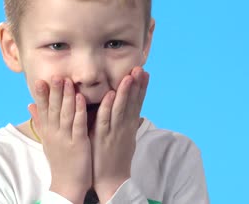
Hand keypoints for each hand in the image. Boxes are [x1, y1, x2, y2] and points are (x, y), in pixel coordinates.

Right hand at [29, 76, 91, 203]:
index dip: (41, 95)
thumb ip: (40, 121)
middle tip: (55, 75)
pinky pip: (78, 124)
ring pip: (65, 114)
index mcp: (47, 131)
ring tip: (67, 81)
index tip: (40, 80)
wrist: (67, 185)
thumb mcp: (47, 140)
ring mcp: (65, 138)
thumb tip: (29, 105)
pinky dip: (79, 111)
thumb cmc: (59, 161)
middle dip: (54, 91)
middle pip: (53, 109)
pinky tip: (80, 99)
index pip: (42, 109)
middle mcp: (54, 133)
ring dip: (66, 96)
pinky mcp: (78, 143)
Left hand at [89, 67, 148, 201]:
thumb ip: (132, 126)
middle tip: (141, 68)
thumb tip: (139, 117)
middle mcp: (125, 126)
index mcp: (129, 125)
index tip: (145, 72)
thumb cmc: (118, 159)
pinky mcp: (103, 137)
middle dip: (137, 84)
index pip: (137, 102)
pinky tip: (110, 95)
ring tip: (130, 76)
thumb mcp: (127, 141)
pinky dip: (108, 106)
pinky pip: (105, 119)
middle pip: (132, 102)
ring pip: (120, 107)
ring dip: (125, 91)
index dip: (141, 87)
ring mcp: (114, 131)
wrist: (112, 180)